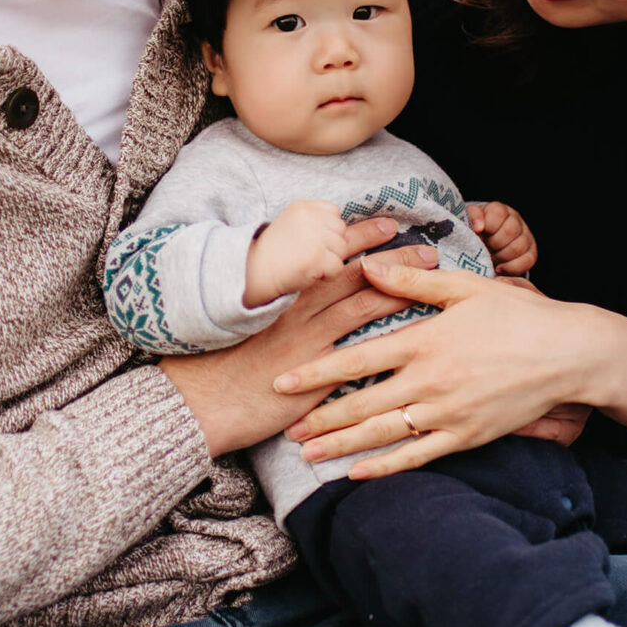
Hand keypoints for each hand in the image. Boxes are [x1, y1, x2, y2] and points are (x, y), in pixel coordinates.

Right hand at [162, 229, 435, 457]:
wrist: (194, 401)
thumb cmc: (214, 357)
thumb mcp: (241, 314)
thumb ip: (275, 296)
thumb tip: (303, 280)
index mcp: (281, 291)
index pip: (326, 255)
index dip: (360, 238)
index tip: (389, 225)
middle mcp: (296, 310)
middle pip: (354, 276)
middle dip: (394, 260)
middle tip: (428, 248)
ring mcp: (307, 344)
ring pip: (362, 309)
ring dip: (400, 292)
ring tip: (431, 283)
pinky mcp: (313, 378)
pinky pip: (358, 357)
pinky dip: (388, 345)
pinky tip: (418, 340)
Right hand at [245, 200, 353, 306]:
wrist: (251, 273)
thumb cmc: (274, 253)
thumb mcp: (292, 225)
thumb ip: (317, 222)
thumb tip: (350, 235)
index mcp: (304, 206)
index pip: (334, 213)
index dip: (327, 230)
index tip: (310, 241)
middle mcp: (311, 217)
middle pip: (342, 232)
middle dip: (331, 246)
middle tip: (308, 256)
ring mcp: (314, 236)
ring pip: (342, 250)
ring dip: (329, 262)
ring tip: (307, 264)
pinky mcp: (316, 257)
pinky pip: (338, 268)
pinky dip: (326, 276)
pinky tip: (309, 274)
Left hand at [277, 256, 614, 478]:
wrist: (568, 354)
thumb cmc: (517, 314)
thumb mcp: (465, 286)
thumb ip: (412, 279)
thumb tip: (367, 266)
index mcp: (426, 341)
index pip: (358, 360)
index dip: (317, 373)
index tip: (284, 380)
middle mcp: (431, 382)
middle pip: (363, 404)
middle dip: (320, 417)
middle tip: (284, 426)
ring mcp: (449, 414)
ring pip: (384, 435)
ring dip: (342, 445)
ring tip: (307, 453)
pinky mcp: (467, 436)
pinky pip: (418, 456)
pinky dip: (385, 467)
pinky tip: (356, 473)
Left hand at [468, 201, 536, 275]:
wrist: (486, 245)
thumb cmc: (476, 233)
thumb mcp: (469, 221)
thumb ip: (471, 218)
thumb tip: (478, 227)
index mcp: (499, 210)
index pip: (498, 213)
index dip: (487, 226)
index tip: (478, 234)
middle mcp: (515, 220)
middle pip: (510, 231)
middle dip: (494, 244)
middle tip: (484, 249)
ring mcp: (526, 236)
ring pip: (518, 247)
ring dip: (501, 257)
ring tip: (490, 259)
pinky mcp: (531, 253)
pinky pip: (527, 260)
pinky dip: (511, 267)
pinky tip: (499, 268)